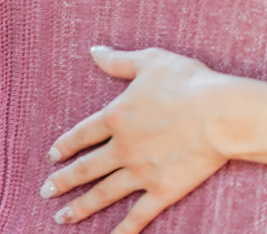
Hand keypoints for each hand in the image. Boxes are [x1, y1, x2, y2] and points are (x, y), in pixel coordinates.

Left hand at [41, 46, 231, 232]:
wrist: (220, 113)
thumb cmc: (189, 82)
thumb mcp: (152, 61)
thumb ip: (119, 60)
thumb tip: (93, 51)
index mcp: (116, 117)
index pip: (81, 135)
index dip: (64, 146)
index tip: (52, 156)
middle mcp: (121, 148)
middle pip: (85, 168)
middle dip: (63, 181)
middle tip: (46, 191)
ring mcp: (140, 172)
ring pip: (103, 194)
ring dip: (80, 207)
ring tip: (61, 218)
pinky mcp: (162, 190)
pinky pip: (137, 215)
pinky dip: (122, 230)